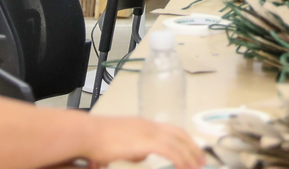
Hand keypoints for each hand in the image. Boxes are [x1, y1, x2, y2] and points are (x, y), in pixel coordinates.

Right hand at [82, 116, 204, 168]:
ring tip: (199, 166)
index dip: (184, 140)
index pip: (171, 130)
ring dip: (190, 155)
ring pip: (178, 143)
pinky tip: (185, 167)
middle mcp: (150, 125)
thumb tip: (142, 156)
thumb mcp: (119, 144)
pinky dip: (181, 159)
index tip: (192, 149)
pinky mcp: (147, 142)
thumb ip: (133, 149)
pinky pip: (171, 151)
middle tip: (202, 159)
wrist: (87, 133)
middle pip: (180, 134)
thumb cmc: (96, 140)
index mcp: (144, 124)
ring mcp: (149, 132)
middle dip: (193, 147)